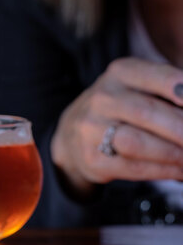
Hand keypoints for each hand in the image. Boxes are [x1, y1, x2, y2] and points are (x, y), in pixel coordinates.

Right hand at [51, 57, 182, 196]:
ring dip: (174, 154)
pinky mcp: (92, 158)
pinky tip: (180, 171)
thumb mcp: (142, 87)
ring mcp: (92, 129)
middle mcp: (102, 97)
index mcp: (122, 73)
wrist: (73, 134)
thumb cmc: (123, 109)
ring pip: (137, 142)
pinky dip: (162, 171)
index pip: (161, 78)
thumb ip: (174, 92)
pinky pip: (132, 166)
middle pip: (149, 112)